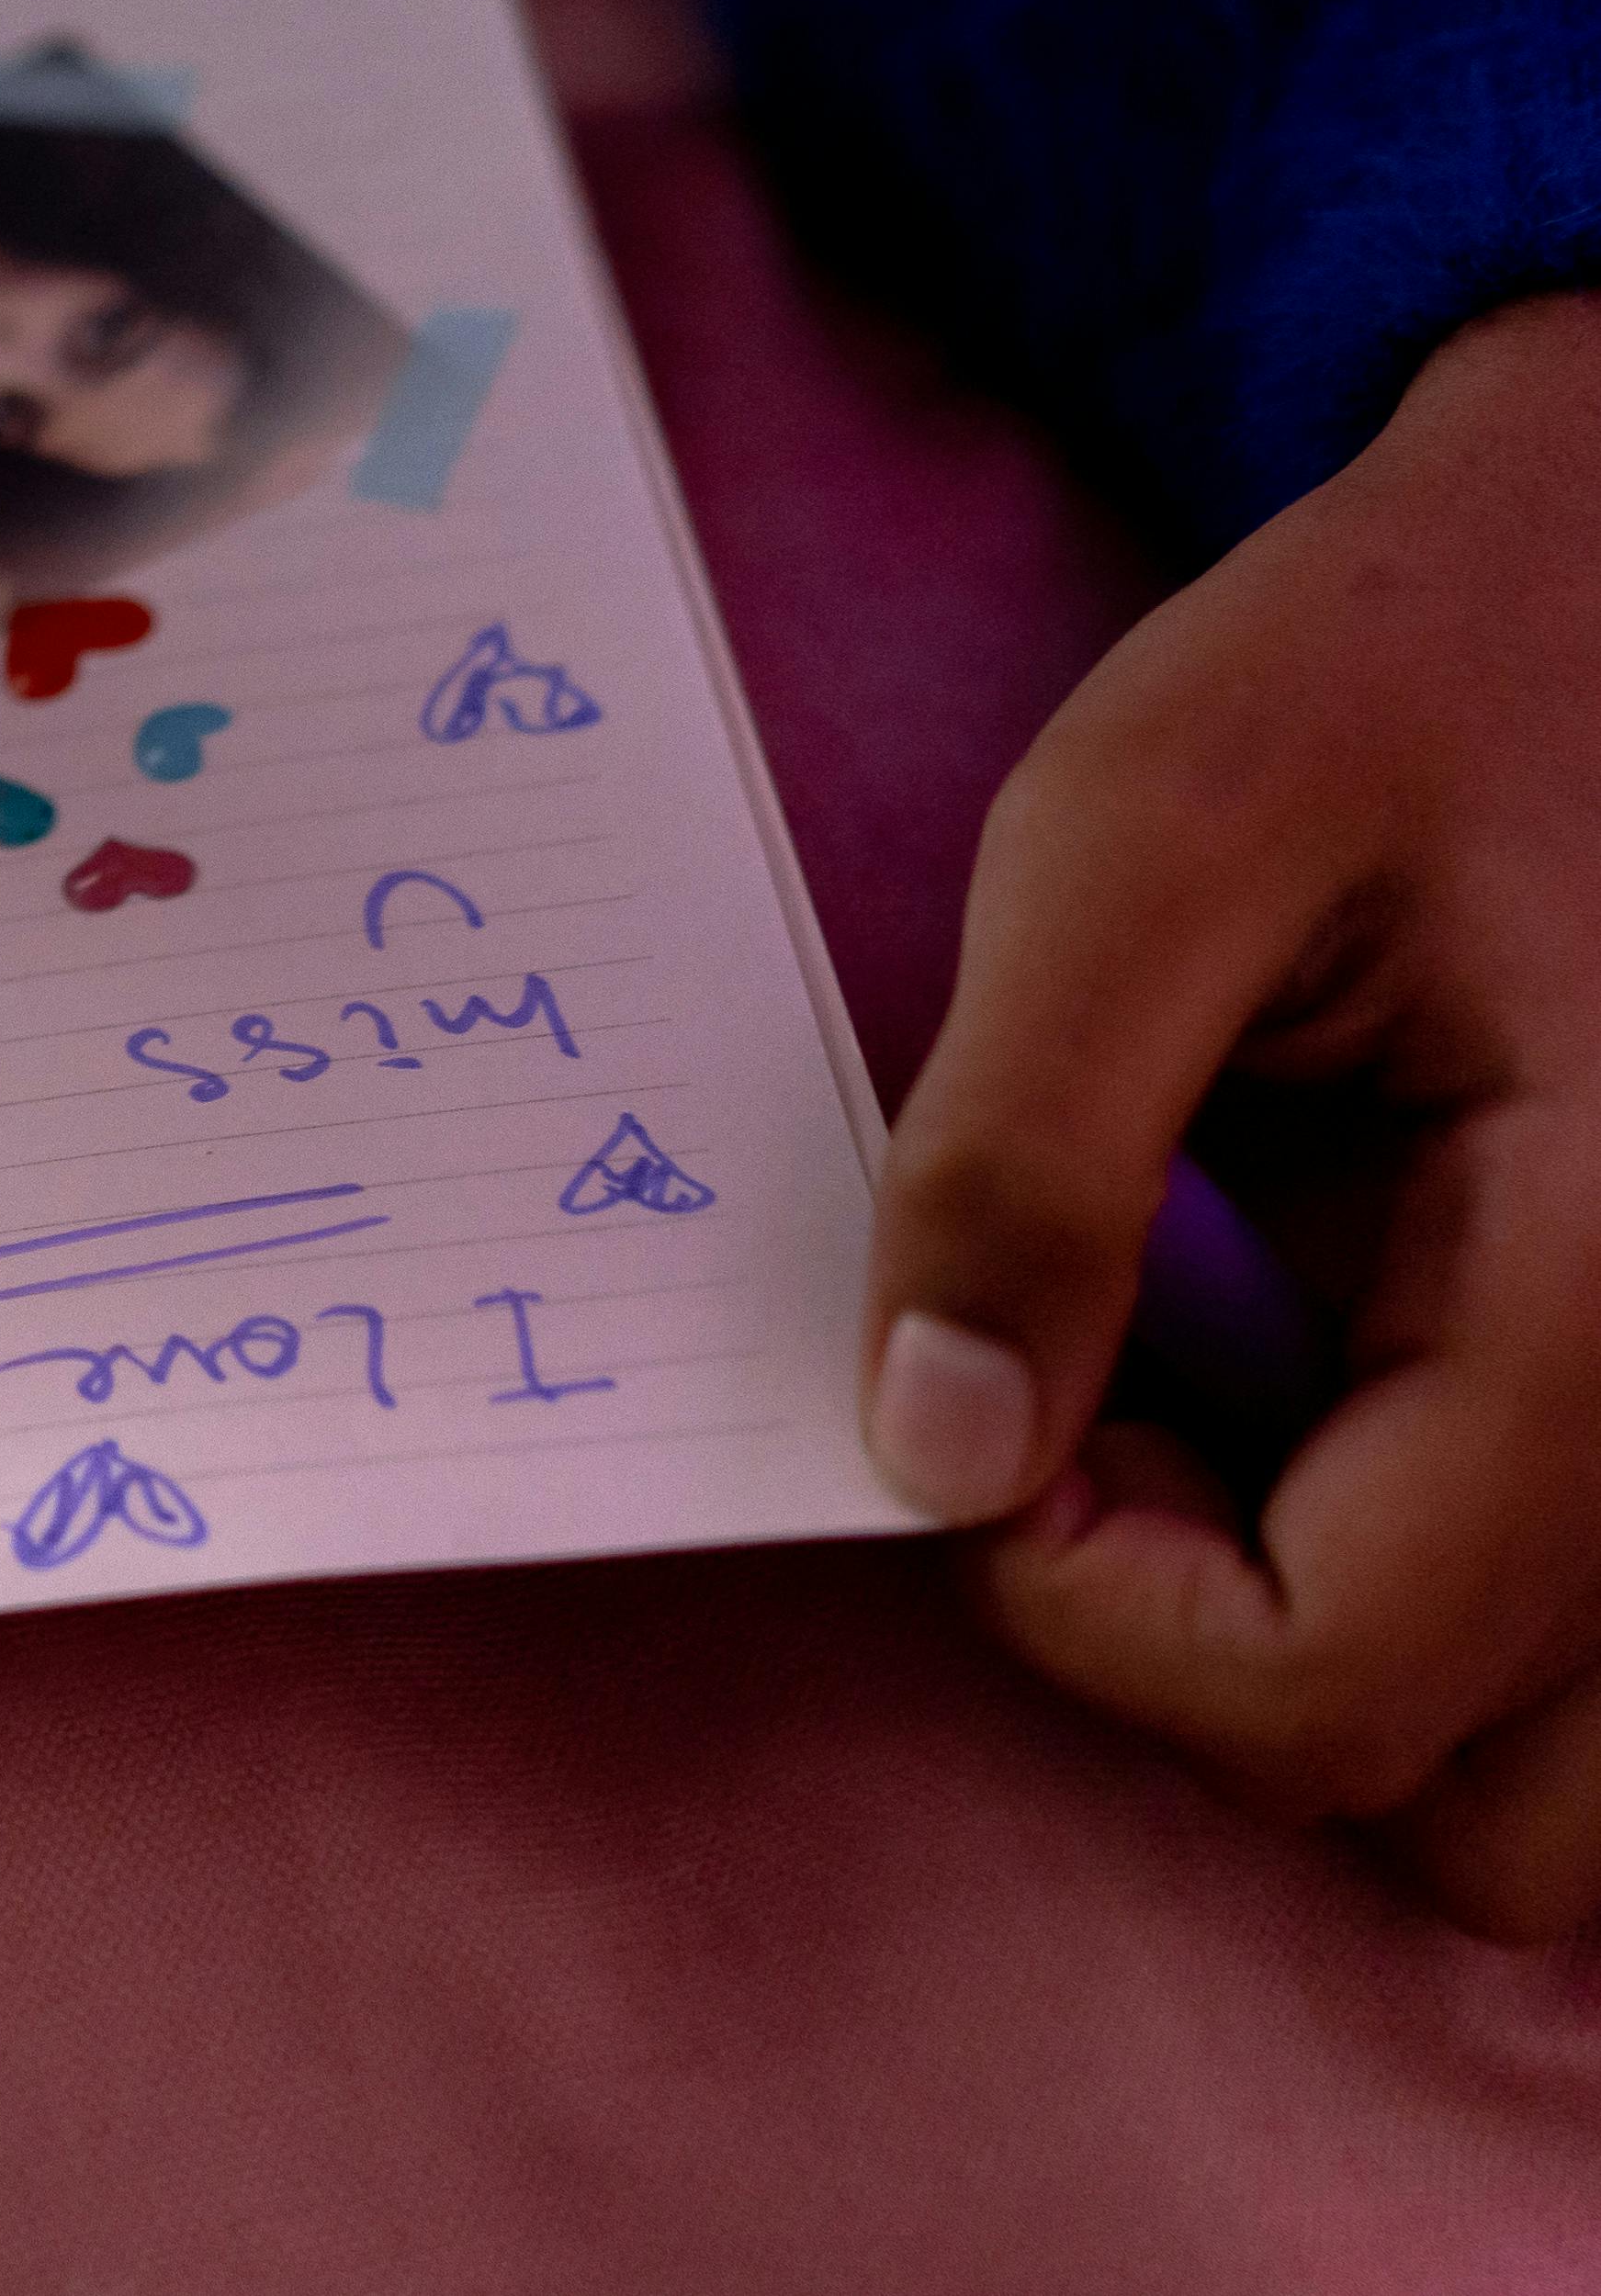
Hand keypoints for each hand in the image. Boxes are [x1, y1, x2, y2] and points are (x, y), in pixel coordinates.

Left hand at [865, 291, 1600, 1936]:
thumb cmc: (1402, 654)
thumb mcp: (1146, 833)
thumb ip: (1026, 1152)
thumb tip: (932, 1449)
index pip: (1332, 1682)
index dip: (1088, 1606)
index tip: (991, 1404)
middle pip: (1476, 1811)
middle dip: (1231, 1679)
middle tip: (1111, 1436)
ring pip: (1557, 1782)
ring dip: (1355, 1677)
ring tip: (1222, 1435)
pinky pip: (1588, 1650)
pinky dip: (1449, 1612)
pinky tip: (1322, 1408)